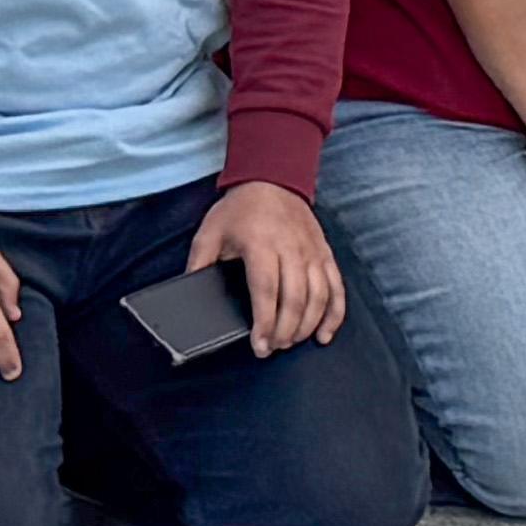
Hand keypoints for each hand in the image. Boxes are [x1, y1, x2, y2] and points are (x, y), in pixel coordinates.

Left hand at [189, 178, 346, 354]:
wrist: (273, 177)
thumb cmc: (239, 209)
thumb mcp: (210, 232)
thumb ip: (198, 264)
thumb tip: (190, 296)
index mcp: (261, 243)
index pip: (266, 289)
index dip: (265, 321)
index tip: (260, 345)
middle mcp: (291, 247)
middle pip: (295, 297)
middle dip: (285, 330)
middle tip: (273, 348)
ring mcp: (312, 250)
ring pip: (319, 295)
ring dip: (307, 324)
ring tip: (290, 342)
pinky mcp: (325, 252)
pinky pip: (336, 286)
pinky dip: (334, 313)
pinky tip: (324, 333)